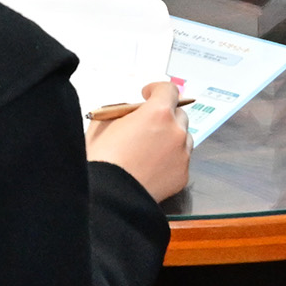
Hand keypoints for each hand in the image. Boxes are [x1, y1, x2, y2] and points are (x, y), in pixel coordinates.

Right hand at [87, 81, 191, 200]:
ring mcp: (183, 155)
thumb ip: (122, 111)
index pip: (169, 90)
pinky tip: (151, 167)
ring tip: (149, 149)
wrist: (110, 196)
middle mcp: (176, 131)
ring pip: (183, 138)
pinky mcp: (183, 175)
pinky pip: (180, 160)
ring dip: (170, 137)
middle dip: (164, 116)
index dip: (156, 89)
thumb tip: (130, 113)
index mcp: (158, 113)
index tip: (147, 95)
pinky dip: (169, 159)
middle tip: (146, 124)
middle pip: (178, 114)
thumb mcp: (104, 123)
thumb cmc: (102, 158)